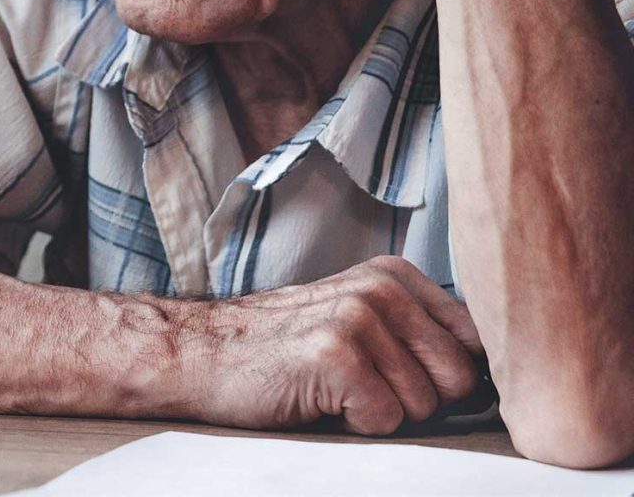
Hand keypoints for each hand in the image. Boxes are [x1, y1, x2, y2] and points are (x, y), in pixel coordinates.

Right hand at [190, 255, 483, 434]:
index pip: (475, 343)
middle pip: (458, 380)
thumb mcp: (359, 317)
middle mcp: (381, 287)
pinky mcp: (335, 352)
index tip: (402, 377)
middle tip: (362, 384)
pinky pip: (385, 419)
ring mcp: (358, 315)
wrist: (207, 352)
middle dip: (417, 400)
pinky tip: (319, 397)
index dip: (444, 377)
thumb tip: (491, 373)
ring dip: (381, 412)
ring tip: (335, 386)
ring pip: (424, 407)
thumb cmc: (287, 346)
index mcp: (394, 275)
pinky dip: (355, 423)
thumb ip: (417, 330)